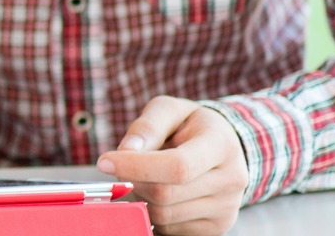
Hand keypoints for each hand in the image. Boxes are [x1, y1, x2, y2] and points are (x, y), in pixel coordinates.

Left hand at [98, 97, 248, 234]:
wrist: (224, 148)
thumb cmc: (190, 126)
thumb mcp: (169, 110)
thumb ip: (147, 126)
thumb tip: (125, 151)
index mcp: (220, 145)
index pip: (177, 166)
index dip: (136, 167)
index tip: (104, 161)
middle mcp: (231, 180)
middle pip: (165, 194)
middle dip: (135, 181)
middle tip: (128, 167)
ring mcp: (226, 208)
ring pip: (164, 215)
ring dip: (142, 199)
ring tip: (149, 178)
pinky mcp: (216, 228)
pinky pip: (170, 230)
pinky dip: (154, 215)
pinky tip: (161, 194)